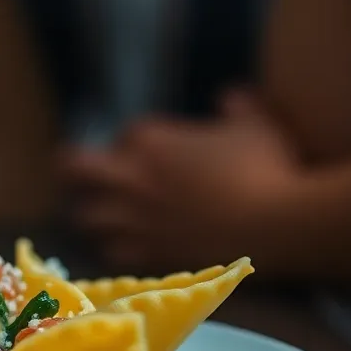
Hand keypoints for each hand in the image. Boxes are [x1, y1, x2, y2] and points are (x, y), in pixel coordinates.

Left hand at [60, 89, 302, 273]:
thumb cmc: (266, 168)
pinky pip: (111, 252)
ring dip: (92, 212)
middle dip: (73, 168)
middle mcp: (131, 179)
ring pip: (86, 215)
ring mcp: (135, 219)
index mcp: (150, 141)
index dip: (135, 142)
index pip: (125, 134)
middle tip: (80, 173)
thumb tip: (229, 96)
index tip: (153, 151)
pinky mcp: (148, 253)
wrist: (277, 224)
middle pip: (74, 168)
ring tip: (103, 214)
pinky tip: (126, 246)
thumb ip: (237, 106)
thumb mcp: (255, 125)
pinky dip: (114, 248)